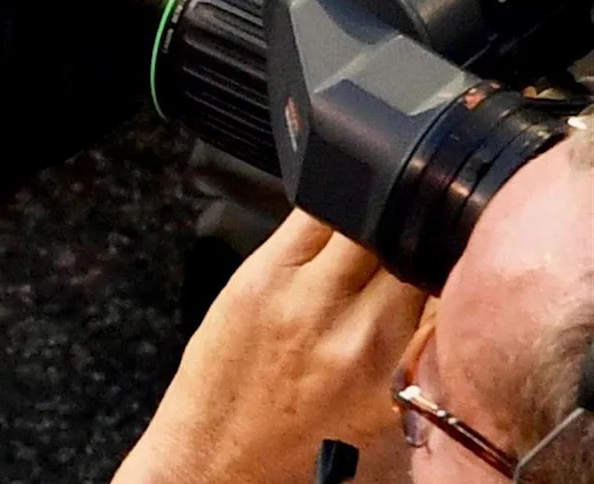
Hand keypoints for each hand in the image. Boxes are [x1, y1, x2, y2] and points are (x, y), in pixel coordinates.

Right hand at [111, 210, 425, 483]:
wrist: (222, 463)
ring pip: (422, 280)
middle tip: (382, 243)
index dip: (349, 199)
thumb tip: (338, 219)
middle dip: (388, 232)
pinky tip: (410, 330)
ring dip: (415, 274)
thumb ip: (292, 257)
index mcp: (272, 280)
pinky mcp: (397, 396)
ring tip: (396, 288)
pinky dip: (430, 324)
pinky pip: (434, 338)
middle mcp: (323, 312)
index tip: (354, 202)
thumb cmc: (223, 385)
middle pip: (388, 236)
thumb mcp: (240, 298)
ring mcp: (368, 356)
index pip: (335, 207)